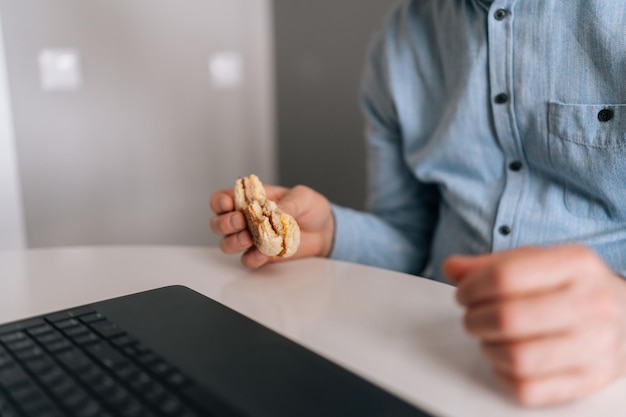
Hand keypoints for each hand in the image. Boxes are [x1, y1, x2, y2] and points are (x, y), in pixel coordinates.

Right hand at [210, 184, 334, 267]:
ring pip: (227, 244)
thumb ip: (287, 203)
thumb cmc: (310, 208)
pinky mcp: (262, 255)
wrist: (325, 230)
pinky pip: (248, 260)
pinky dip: (251, 257)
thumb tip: (275, 211)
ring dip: (233, 242)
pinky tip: (261, 254)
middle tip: (240, 221)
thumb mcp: (302, 197)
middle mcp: (246, 219)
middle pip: (218, 223)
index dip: (220, 202)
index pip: (223, 200)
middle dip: (224, 223)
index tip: (228, 204)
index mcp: (251, 199)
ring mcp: (252, 239)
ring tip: (248, 238)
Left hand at [443, 245, 625, 406]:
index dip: (471, 288)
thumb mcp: (537, 261)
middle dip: (474, 319)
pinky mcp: (590, 381)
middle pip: (508, 318)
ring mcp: (595, 346)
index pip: (505, 276)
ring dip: (488, 349)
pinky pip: (529, 390)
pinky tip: (506, 360)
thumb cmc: (572, 288)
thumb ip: (491, 264)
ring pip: (517, 358)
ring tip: (489, 338)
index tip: (464, 294)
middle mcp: (591, 304)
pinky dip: (505, 376)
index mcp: (575, 265)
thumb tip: (453, 268)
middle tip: (473, 317)